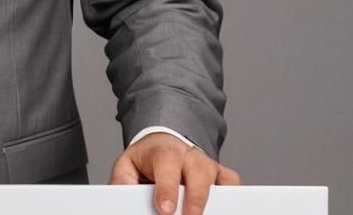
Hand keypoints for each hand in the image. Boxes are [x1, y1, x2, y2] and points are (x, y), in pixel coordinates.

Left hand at [109, 132, 240, 214]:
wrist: (163, 145)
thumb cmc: (147, 160)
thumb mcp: (127, 166)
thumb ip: (123, 182)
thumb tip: (121, 200)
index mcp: (163, 151)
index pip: (166, 163)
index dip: (167, 188)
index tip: (166, 209)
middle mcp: (188, 155)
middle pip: (197, 171)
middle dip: (195, 197)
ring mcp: (205, 164)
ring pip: (217, 177)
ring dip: (214, 198)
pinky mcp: (219, 174)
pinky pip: (230, 182)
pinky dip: (231, 194)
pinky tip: (225, 208)